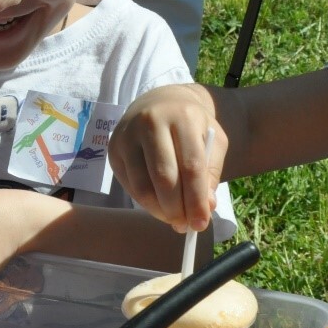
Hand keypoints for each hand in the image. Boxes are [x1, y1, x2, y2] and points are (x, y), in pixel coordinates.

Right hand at [108, 83, 222, 232]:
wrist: (159, 102)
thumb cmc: (191, 125)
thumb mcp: (213, 140)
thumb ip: (212, 172)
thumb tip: (205, 207)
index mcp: (182, 117)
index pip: (191, 166)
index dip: (197, 200)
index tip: (201, 223)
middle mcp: (151, 122)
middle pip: (164, 178)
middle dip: (177, 209)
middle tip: (186, 225)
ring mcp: (128, 135)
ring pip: (142, 186)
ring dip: (159, 211)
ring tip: (173, 219)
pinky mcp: (114, 149)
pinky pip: (129, 185)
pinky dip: (145, 203)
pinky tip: (158, 205)